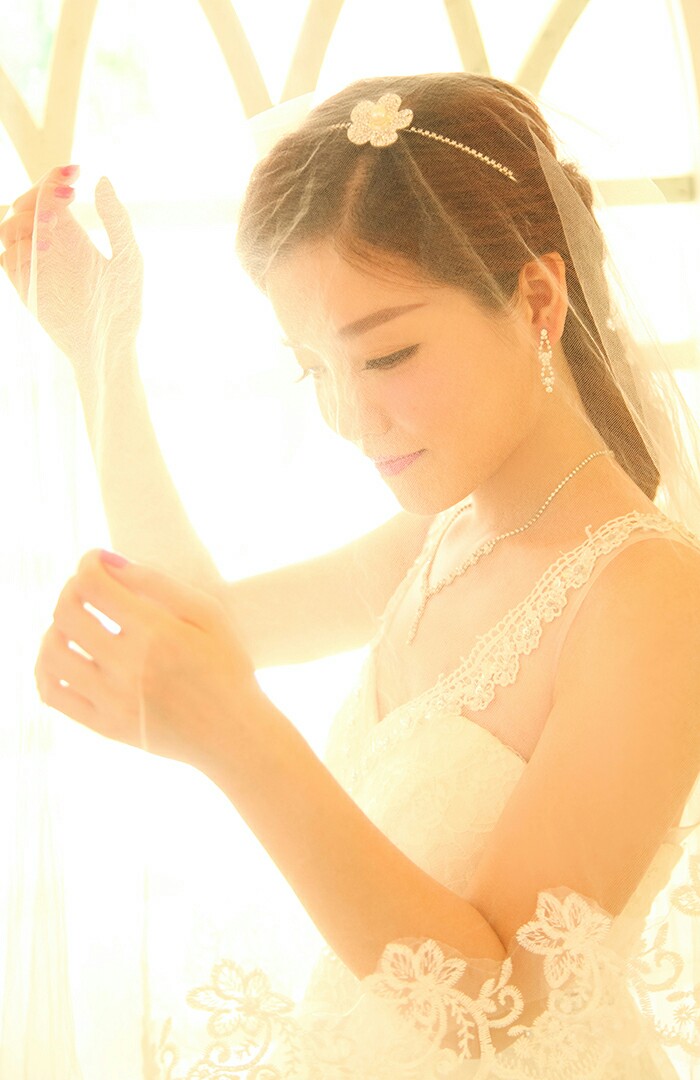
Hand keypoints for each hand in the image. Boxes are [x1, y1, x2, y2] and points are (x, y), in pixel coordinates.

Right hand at [0, 166, 142, 368]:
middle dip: (37, 193)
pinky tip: (46, 248)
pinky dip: (20, 247)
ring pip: (10, 227)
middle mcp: (48, 245)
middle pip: (25, 205)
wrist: (111, 346)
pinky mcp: (26, 288)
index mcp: (71, 233)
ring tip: (52, 223)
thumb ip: (116, 220)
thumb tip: (102, 180)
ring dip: (26, 217)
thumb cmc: (124, 305)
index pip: (50, 195)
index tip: (74, 171)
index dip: (55, 178)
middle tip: (59, 197)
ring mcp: (35, 266)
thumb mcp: (128, 258)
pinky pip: (8, 259)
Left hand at [35, 550, 259, 777]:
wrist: (233, 733)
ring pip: (51, 652)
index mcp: (156, 633)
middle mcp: (128, 667)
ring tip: (76, 624)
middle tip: (88, 590)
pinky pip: (52, 693)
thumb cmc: (226, 668)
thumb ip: (158, 584)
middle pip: (66, 613)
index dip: (89, 563)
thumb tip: (111, 563)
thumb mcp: (208, 614)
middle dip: (71, 590)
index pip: (94, 585)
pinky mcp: (104, 725)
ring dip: (55, 628)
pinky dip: (46, 667)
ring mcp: (112, 699)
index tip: (97, 561)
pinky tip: (64, 655)